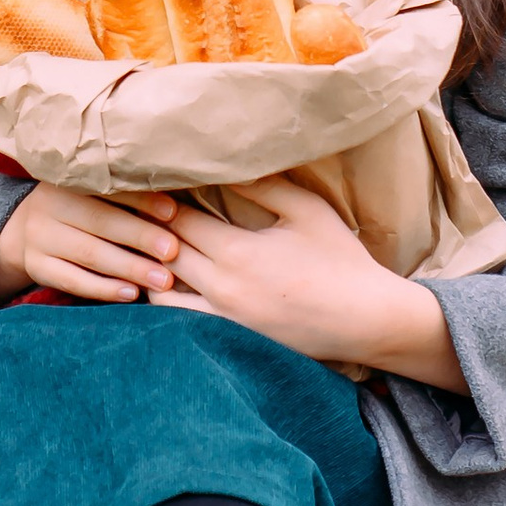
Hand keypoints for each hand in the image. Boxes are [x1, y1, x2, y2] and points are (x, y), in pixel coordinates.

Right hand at [0, 181, 183, 306]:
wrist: (20, 230)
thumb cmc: (76, 209)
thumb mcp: (88, 194)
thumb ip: (122, 197)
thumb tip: (178, 207)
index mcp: (67, 179)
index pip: (108, 189)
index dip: (141, 200)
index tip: (173, 213)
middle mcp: (49, 205)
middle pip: (100, 221)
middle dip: (140, 237)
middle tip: (173, 252)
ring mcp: (39, 238)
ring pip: (89, 253)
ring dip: (130, 267)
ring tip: (163, 280)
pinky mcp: (37, 267)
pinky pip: (72, 280)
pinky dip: (103, 288)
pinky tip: (130, 294)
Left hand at [155, 177, 468, 390]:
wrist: (364, 319)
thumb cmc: (338, 258)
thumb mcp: (306, 209)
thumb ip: (262, 186)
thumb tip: (224, 165)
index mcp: (237, 252)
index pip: (177, 220)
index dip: (160, 201)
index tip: (150, 185)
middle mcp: (221, 289)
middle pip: (162, 253)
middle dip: (150, 231)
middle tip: (141, 212)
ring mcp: (221, 320)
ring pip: (159, 295)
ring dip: (152, 271)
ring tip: (158, 251)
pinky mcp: (227, 340)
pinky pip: (177, 323)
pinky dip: (168, 301)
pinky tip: (174, 284)